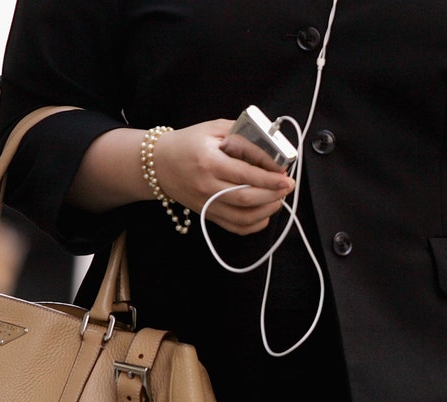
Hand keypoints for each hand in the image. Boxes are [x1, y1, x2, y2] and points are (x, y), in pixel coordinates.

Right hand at [153, 120, 294, 234]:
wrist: (158, 163)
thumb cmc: (189, 142)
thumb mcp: (214, 129)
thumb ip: (243, 135)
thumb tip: (272, 148)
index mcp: (209, 162)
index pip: (245, 173)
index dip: (270, 175)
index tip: (286, 173)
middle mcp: (207, 186)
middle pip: (247, 198)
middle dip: (274, 193)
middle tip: (288, 185)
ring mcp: (207, 204)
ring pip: (243, 217)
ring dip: (268, 209)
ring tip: (279, 197)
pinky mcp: (208, 214)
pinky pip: (235, 227)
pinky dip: (255, 224)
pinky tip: (265, 212)